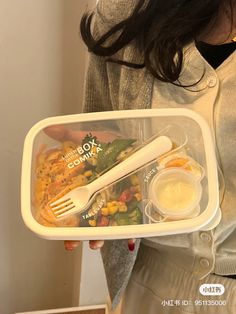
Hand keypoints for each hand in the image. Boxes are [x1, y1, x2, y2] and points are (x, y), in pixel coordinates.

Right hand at [44, 125, 129, 251]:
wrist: (139, 147)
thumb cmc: (114, 145)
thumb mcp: (92, 140)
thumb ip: (71, 136)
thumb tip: (48, 129)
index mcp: (86, 184)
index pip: (71, 203)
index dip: (63, 216)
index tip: (53, 226)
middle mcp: (98, 196)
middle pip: (85, 220)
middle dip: (76, 234)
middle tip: (69, 243)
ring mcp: (114, 203)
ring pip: (103, 225)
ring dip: (97, 237)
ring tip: (93, 243)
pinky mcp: (131, 206)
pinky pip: (126, 223)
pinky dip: (123, 233)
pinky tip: (122, 238)